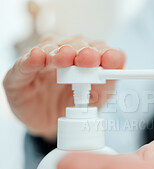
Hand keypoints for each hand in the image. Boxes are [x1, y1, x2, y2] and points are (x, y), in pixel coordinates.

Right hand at [3, 36, 124, 140]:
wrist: (50, 124)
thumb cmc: (75, 104)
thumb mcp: (97, 96)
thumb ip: (109, 80)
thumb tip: (118, 60)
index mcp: (86, 56)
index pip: (98, 48)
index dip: (105, 52)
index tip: (111, 58)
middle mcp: (65, 52)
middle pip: (76, 45)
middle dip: (83, 51)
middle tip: (89, 58)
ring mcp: (42, 61)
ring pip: (50, 49)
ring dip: (59, 52)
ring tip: (65, 57)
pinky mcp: (20, 74)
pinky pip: (24, 64)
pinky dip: (31, 59)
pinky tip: (37, 57)